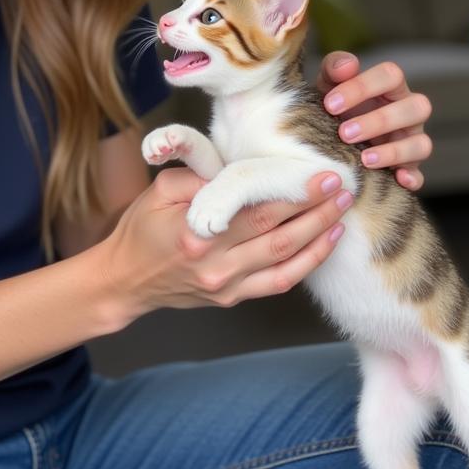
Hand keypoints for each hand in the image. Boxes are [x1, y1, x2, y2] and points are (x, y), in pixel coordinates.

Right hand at [99, 167, 352, 319]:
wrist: (125, 279)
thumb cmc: (142, 228)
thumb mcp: (160, 191)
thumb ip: (199, 178)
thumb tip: (239, 171)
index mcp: (198, 232)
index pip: (258, 211)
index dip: (295, 195)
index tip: (322, 177)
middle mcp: (216, 264)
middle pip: (280, 237)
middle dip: (316, 212)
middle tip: (343, 189)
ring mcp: (226, 286)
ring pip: (286, 264)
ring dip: (318, 239)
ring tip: (340, 215)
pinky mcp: (232, 298)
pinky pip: (277, 283)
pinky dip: (305, 265)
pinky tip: (321, 244)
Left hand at [318, 53, 432, 190]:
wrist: (327, 138)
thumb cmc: (334, 105)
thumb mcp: (328, 85)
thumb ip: (334, 69)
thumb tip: (347, 66)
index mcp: (391, 86)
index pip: (391, 75)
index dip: (362, 87)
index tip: (330, 104)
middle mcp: (408, 111)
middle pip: (415, 108)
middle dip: (380, 121)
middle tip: (344, 133)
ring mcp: (411, 140)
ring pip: (421, 143)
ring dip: (394, 152)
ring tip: (364, 159)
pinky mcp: (408, 169)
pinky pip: (419, 176)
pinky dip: (412, 178)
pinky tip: (396, 180)